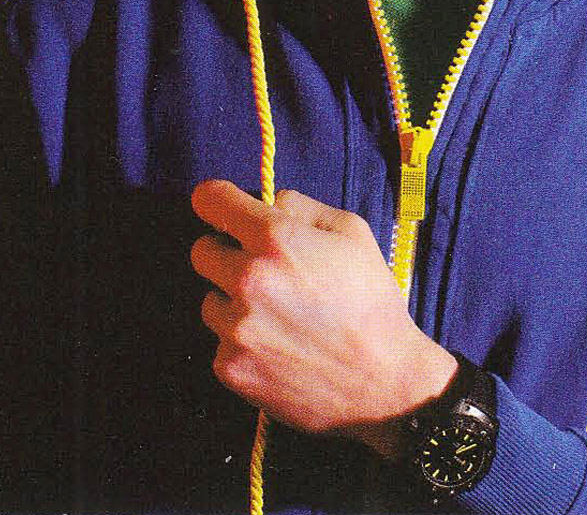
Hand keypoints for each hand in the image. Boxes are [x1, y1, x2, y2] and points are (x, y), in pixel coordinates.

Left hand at [190, 180, 456, 456]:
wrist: (384, 386)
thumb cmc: (371, 303)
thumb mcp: (351, 233)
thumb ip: (300, 205)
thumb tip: (265, 203)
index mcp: (275, 239)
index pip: (209, 199)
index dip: (216, 201)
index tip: (222, 211)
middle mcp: (248, 279)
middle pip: (201, 250)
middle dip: (227, 254)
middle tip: (262, 271)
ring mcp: (235, 327)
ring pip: (211, 299)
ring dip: (234, 303)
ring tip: (279, 317)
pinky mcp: (229, 368)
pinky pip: (220, 342)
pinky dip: (242, 344)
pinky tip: (279, 348)